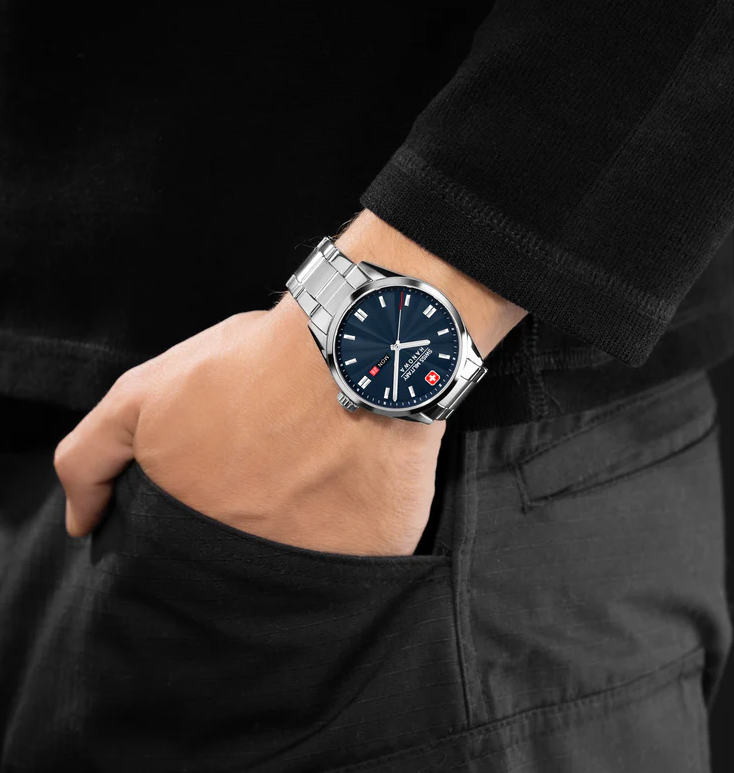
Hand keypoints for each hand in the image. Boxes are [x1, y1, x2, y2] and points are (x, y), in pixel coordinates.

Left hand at [54, 210, 524, 554]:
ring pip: (290, 579)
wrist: (357, 352)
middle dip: (240, 538)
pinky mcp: (371, 560)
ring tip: (310, 489)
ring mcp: (311, 566)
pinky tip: (351, 500)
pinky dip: (347, 543)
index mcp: (193, 523)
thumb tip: (84, 522)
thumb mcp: (148, 393)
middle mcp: (246, 558)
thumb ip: (94, 456)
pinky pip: (352, 569)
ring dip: (294, 544)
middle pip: (230, 575)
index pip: (175, 560)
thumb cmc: (258, 366)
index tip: (214, 499)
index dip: (191, 529)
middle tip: (267, 486)